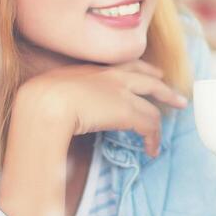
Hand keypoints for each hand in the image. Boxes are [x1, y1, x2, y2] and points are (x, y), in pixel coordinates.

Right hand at [18, 59, 187, 156]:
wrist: (46, 101)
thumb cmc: (39, 100)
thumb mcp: (51, 91)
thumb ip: (62, 96)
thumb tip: (58, 110)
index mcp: (92, 69)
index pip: (125, 66)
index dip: (142, 71)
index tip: (153, 74)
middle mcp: (110, 76)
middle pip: (147, 79)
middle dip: (164, 88)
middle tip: (176, 96)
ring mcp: (121, 92)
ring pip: (153, 103)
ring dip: (161, 120)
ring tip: (164, 133)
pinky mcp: (127, 111)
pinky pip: (150, 124)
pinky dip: (153, 138)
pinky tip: (152, 149)